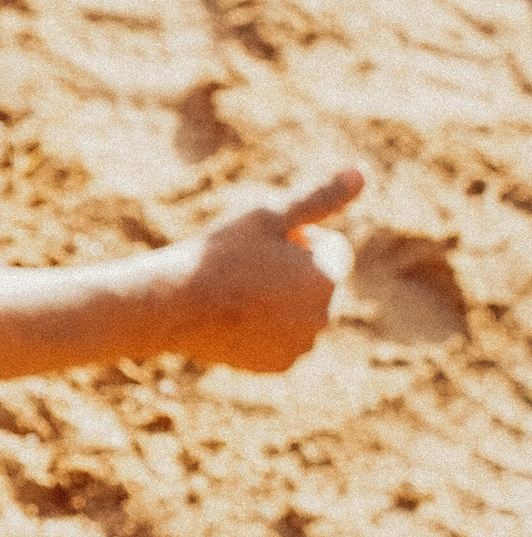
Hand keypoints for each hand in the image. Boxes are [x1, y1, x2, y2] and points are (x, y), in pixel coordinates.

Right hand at [171, 163, 364, 372]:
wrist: (173, 306)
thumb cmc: (219, 254)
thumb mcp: (268, 214)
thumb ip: (320, 196)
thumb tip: (362, 172)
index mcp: (327, 278)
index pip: (334, 249)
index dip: (300, 239)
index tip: (264, 244)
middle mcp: (323, 316)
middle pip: (320, 282)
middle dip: (296, 271)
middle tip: (248, 268)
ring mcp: (301, 345)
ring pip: (302, 311)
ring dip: (283, 300)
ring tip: (240, 293)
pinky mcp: (278, 365)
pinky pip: (285, 338)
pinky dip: (268, 328)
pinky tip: (237, 318)